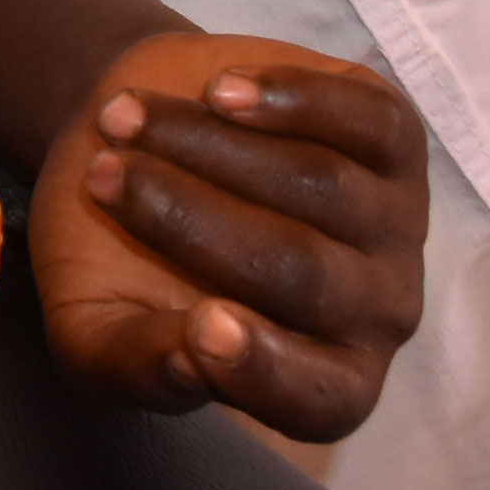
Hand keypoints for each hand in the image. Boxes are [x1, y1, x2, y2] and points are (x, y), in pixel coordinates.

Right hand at [28, 29, 426, 439]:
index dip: (264, 368)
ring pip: (320, 184)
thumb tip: (188, 363)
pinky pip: (368, 121)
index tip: (202, 331)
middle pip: (302, 272)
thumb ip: (132, 365)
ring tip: (118, 118)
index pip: (316, 399)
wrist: (130, 140)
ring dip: (203, 143)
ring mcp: (395, 224)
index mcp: (316, 385)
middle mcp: (376, 314)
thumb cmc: (112, 253)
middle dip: (187, 219)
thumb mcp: (92, 326)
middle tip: (100, 178)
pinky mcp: (396, 141)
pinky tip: (220, 91)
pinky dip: (291, 100)